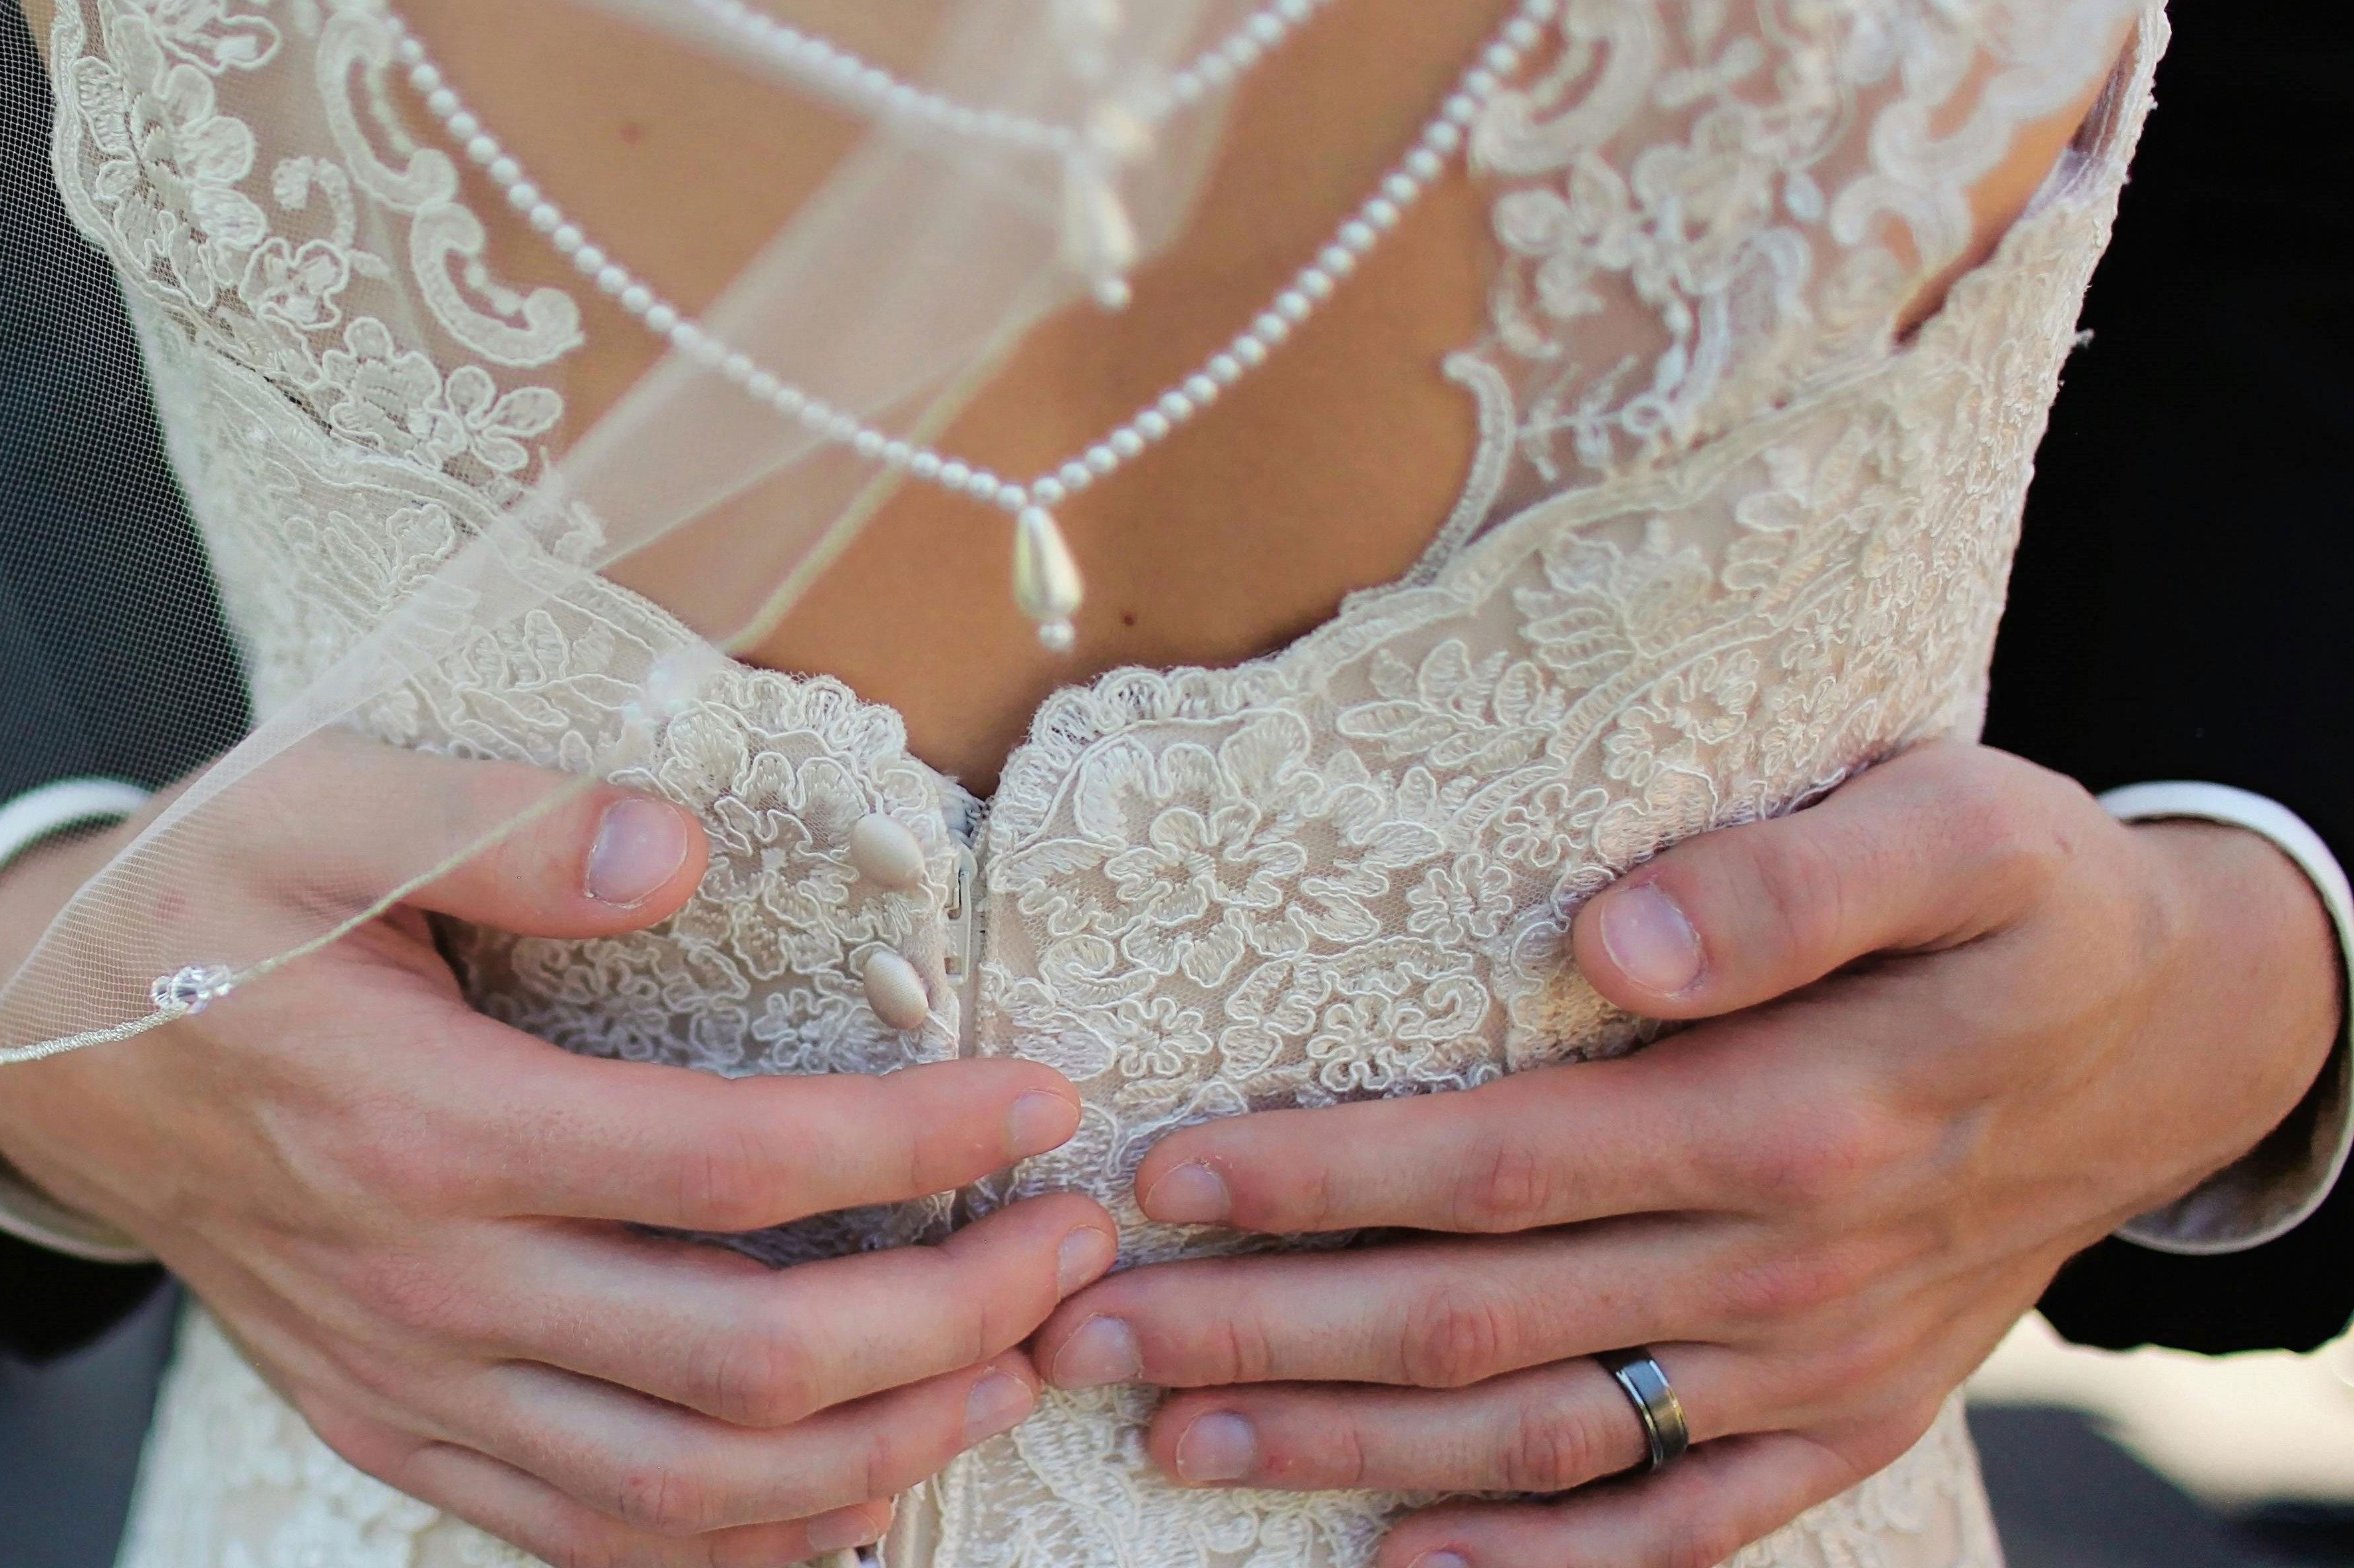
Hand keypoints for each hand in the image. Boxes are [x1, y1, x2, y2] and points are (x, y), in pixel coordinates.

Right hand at [0, 737, 1120, 1567]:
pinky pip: (587, 1538)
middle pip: (749, 1360)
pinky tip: (847, 1494)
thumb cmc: (196, 908)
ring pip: (690, 1488)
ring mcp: (409, 1383)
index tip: (1038, 1102)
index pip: (735, 1168)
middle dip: (953, 1316)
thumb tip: (677, 851)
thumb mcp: (318, 804)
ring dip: (880, 1449)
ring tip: (1001, 1370)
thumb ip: (501, 821)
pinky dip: (737, 1544)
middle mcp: (427, 1287)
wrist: (35, 1045)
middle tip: (1069, 1248)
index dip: (916, 1146)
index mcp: (425, 1126)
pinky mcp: (391, 1429)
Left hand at [1023, 742, 2340, 1567]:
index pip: (1501, 1162)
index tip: (1163, 1175)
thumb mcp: (1957, 825)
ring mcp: (1812, 1365)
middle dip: (1263, 1330)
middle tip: (1085, 1329)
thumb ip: (1792, 882)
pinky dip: (1540, 1556)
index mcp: (1797, 1118)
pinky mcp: (1840, 1423)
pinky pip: (1676, 1523)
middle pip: (1479, 1317)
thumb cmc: (2028, 899)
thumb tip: (1618, 938)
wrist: (2182, 1030)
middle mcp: (1790, 1266)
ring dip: (1346, 1446)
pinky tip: (1403, 1557)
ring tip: (1173, 1439)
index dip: (1322, 1178)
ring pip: (1540, 1432)